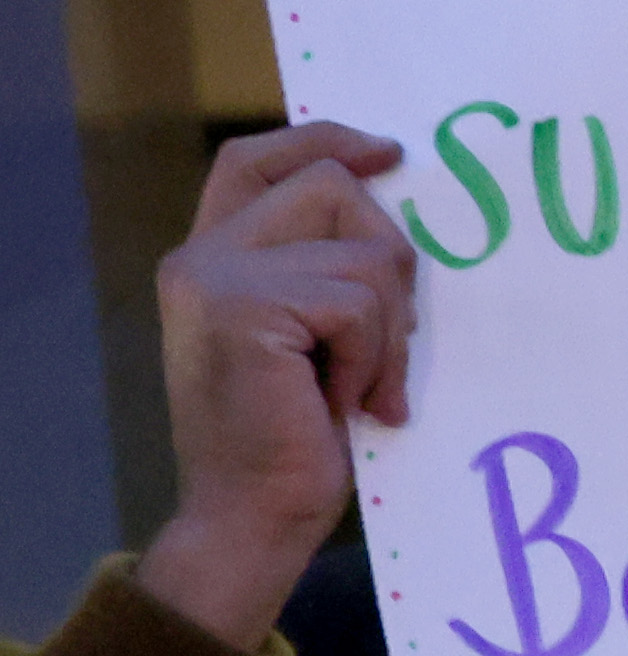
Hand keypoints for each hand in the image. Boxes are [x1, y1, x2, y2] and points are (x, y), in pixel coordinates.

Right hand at [140, 124, 418, 653]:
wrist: (251, 515)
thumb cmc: (297, 437)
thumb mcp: (313, 338)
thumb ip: (325, 270)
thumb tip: (398, 206)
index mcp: (212, 257)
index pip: (258, 159)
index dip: (326, 140)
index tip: (392, 154)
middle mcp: (202, 257)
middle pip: (334, 187)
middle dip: (391, 260)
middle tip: (387, 341)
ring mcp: (216, 278)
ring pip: (366, 254)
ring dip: (389, 332)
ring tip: (358, 387)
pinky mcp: (244, 309)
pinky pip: (359, 304)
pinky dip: (374, 360)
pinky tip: (345, 404)